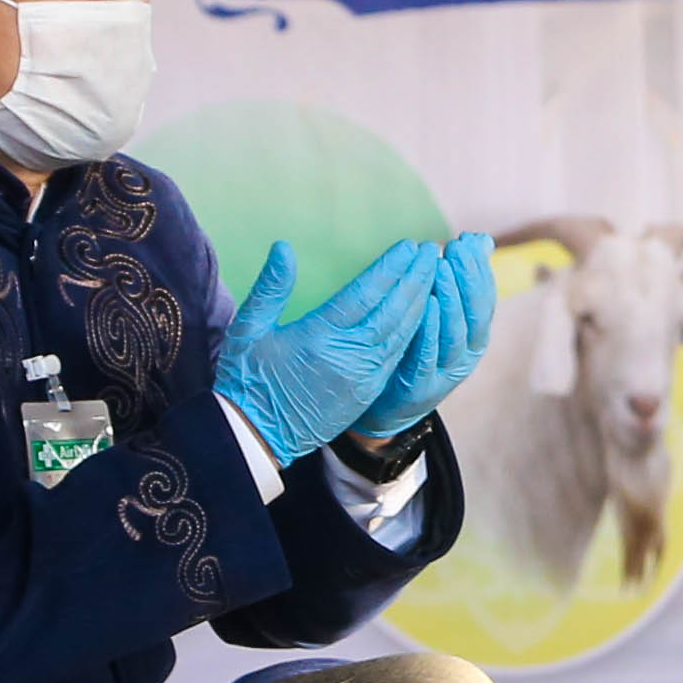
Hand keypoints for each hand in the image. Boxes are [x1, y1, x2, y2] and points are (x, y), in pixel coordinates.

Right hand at [212, 237, 446, 460]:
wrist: (257, 436)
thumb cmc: (248, 378)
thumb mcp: (248, 329)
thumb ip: (271, 287)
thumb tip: (284, 247)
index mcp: (319, 336)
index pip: (365, 295)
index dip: (390, 268)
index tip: (408, 246)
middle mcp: (348, 356)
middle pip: (392, 311)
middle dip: (415, 279)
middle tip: (431, 252)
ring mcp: (363, 377)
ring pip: (401, 333)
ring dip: (421, 302)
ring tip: (434, 274)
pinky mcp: (368, 392)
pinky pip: (398, 355)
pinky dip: (415, 330)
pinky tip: (424, 312)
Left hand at [353, 233, 495, 446]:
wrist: (389, 407)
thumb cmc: (416, 350)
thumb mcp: (439, 314)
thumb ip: (459, 281)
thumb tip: (480, 239)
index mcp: (474, 335)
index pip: (485, 298)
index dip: (478, 270)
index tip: (467, 240)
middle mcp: (466, 355)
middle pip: (476, 314)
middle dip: (468, 278)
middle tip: (455, 249)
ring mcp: (446, 373)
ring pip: (456, 334)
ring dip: (451, 300)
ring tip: (441, 269)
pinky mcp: (422, 387)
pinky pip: (429, 356)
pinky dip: (430, 330)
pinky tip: (424, 303)